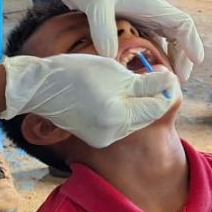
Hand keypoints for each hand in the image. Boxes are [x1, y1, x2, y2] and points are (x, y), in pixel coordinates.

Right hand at [2, 54, 177, 146]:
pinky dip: (124, 109)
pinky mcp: (96, 138)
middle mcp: (112, 134)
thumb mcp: (116, 72)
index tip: (163, 72)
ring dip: (138, 102)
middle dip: (152, 96)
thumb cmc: (77, 73)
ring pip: (135, 119)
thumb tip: (170, 82)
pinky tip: (114, 95)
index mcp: (118, 117)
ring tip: (127, 83)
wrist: (41, 87)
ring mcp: (103, 139)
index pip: (158, 107)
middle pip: (148, 115)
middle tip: (149, 74)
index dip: (165, 88)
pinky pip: (121, 124)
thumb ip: (146, 82)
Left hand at [43, 0, 203, 79]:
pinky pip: (145, 42)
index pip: (181, 24)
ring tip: (163, 79)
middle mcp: (148, 11)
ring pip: (162, 40)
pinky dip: (149, 56)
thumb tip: (111, 56)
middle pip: (177, 36)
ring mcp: (137, 17)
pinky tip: (141, 70)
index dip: (191, 43)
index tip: (196, 62)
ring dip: (167, 58)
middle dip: (182, 57)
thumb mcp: (94, 1)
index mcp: (149, 4)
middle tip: (179, 81)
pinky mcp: (125, 23)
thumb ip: (102, 27)